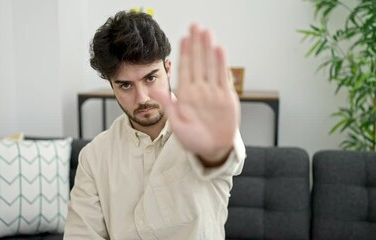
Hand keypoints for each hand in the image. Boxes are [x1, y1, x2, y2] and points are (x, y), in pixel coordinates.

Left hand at [152, 24, 240, 165]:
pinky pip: (223, 77)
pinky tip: (219, 50)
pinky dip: (221, 64)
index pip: (185, 69)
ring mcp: (213, 92)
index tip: (182, 38)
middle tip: (195, 26)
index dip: (184, 53)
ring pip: (210, 65)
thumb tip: (153, 90)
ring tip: (207, 32)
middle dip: (196, 44)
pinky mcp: (226, 97)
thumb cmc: (193, 140)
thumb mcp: (177, 123)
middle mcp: (200, 90)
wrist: (212, 150)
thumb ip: (168, 105)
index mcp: (186, 95)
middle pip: (198, 62)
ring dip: (208, 49)